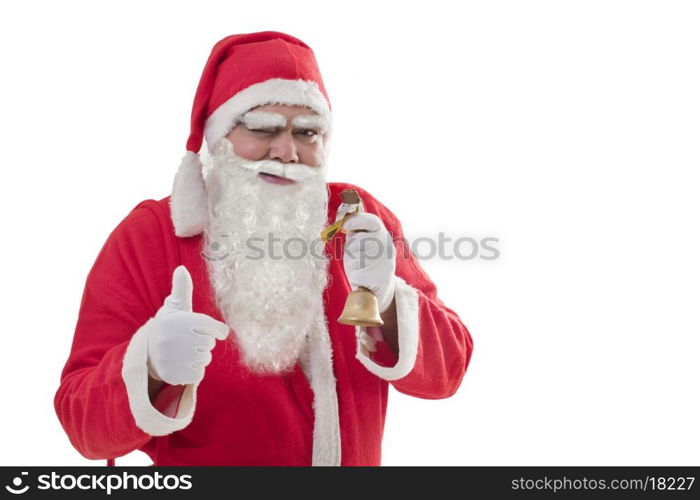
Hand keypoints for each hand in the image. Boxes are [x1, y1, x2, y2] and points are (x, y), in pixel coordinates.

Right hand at [146, 266, 229, 384]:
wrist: (147, 353)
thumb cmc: (169, 326)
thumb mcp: (174, 307)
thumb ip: (182, 289)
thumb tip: (181, 269)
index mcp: (177, 320)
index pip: (212, 327)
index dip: (217, 330)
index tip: (214, 331)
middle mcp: (173, 338)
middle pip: (210, 344)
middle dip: (203, 343)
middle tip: (188, 341)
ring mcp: (172, 358)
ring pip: (205, 359)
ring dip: (199, 357)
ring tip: (184, 352)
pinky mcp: (172, 375)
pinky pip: (198, 374)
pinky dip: (194, 371)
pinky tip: (182, 364)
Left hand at [342, 213, 396, 312]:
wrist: (382, 287)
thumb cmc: (367, 260)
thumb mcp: (363, 242)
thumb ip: (356, 230)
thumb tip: (343, 216)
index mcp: (384, 235)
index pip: (371, 221)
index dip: (356, 220)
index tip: (344, 225)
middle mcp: (387, 247)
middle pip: (358, 240)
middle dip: (351, 248)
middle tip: (357, 256)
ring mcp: (384, 264)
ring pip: (355, 258)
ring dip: (352, 263)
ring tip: (361, 267)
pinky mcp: (377, 279)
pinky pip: (355, 274)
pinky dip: (354, 277)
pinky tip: (363, 278)